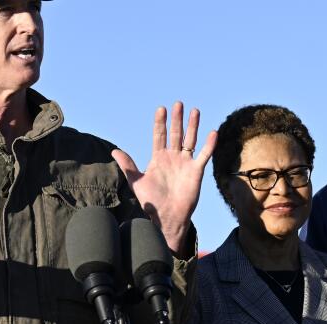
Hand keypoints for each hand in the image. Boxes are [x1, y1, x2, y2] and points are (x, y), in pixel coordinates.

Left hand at [112, 102, 216, 255]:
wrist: (166, 217)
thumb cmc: (150, 201)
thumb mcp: (136, 181)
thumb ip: (127, 165)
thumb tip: (114, 151)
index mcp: (158, 158)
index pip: (159, 136)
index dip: (160, 123)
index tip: (161, 108)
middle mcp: (172, 158)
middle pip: (176, 134)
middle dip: (176, 119)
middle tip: (178, 104)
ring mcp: (185, 163)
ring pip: (190, 140)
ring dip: (193, 126)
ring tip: (194, 111)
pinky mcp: (196, 171)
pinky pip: (204, 155)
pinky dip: (209, 145)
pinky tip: (213, 132)